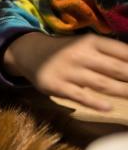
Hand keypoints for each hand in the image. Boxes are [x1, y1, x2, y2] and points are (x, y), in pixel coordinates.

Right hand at [4, 32, 127, 110]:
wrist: (31, 54)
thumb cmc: (65, 52)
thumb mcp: (85, 45)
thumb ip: (109, 53)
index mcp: (91, 42)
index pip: (122, 52)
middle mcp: (80, 54)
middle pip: (116, 69)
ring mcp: (68, 71)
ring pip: (102, 84)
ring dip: (123, 92)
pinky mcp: (56, 86)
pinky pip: (79, 96)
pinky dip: (95, 102)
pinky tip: (108, 107)